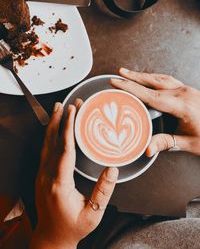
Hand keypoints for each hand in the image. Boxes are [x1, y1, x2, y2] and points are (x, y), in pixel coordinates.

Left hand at [30, 101, 118, 248]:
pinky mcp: (41, 175)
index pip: (64, 149)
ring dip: (51, 124)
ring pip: (45, 144)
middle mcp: (47, 177)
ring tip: (57, 109)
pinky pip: (45, 150)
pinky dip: (49, 135)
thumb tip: (112, 169)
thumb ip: (104, 191)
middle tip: (67, 103)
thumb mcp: (93, 214)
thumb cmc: (72, 227)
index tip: (72, 111)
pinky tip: (53, 127)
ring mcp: (41, 175)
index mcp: (60, 184)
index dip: (68, 128)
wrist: (51, 237)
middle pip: (51, 141)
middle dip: (59, 119)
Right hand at [110, 68, 199, 155]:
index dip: (131, 88)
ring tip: (128, 73)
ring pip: (160, 78)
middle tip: (118, 75)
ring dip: (143, 76)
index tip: (117, 82)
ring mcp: (187, 90)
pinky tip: (148, 79)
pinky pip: (167, 80)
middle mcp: (184, 94)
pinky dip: (154, 78)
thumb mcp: (188, 143)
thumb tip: (147, 149)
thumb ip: (166, 143)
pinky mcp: (188, 90)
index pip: (150, 95)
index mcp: (182, 106)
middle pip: (153, 82)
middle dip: (133, 78)